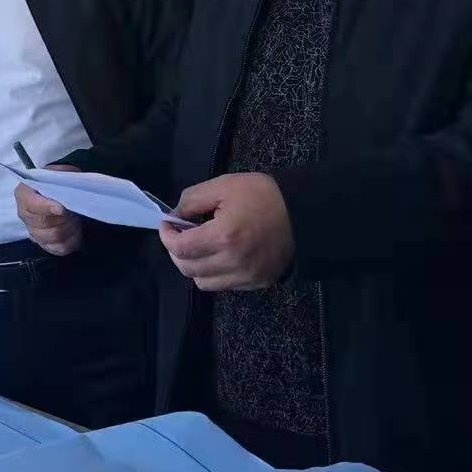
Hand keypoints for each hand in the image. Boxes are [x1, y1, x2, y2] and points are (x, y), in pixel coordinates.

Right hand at [14, 166, 82, 256]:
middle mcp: (24, 214)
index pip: (31, 203)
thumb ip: (62, 176)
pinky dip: (71, 241)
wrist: (54, 192)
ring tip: (76, 219)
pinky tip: (76, 232)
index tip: (61, 209)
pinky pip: (58, 248)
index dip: (46, 207)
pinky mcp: (43, 243)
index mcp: (24, 193)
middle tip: (74, 211)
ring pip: (54, 236)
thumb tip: (73, 183)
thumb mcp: (58, 172)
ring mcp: (33, 231)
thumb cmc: (55, 181)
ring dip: (70, 228)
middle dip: (63, 218)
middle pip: (44, 223)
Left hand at [159, 172, 294, 290]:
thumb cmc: (264, 195)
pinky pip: (224, 285)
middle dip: (177, 252)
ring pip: (203, 283)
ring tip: (199, 247)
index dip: (167, 237)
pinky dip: (214, 273)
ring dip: (194, 266)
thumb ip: (193, 200)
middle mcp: (233, 263)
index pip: (181, 248)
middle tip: (180, 235)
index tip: (167, 225)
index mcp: (224, 237)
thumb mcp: (224, 185)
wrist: (304, 213)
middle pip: (188, 269)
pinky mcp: (257, 283)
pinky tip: (219, 255)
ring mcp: (246, 276)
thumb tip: (175, 216)